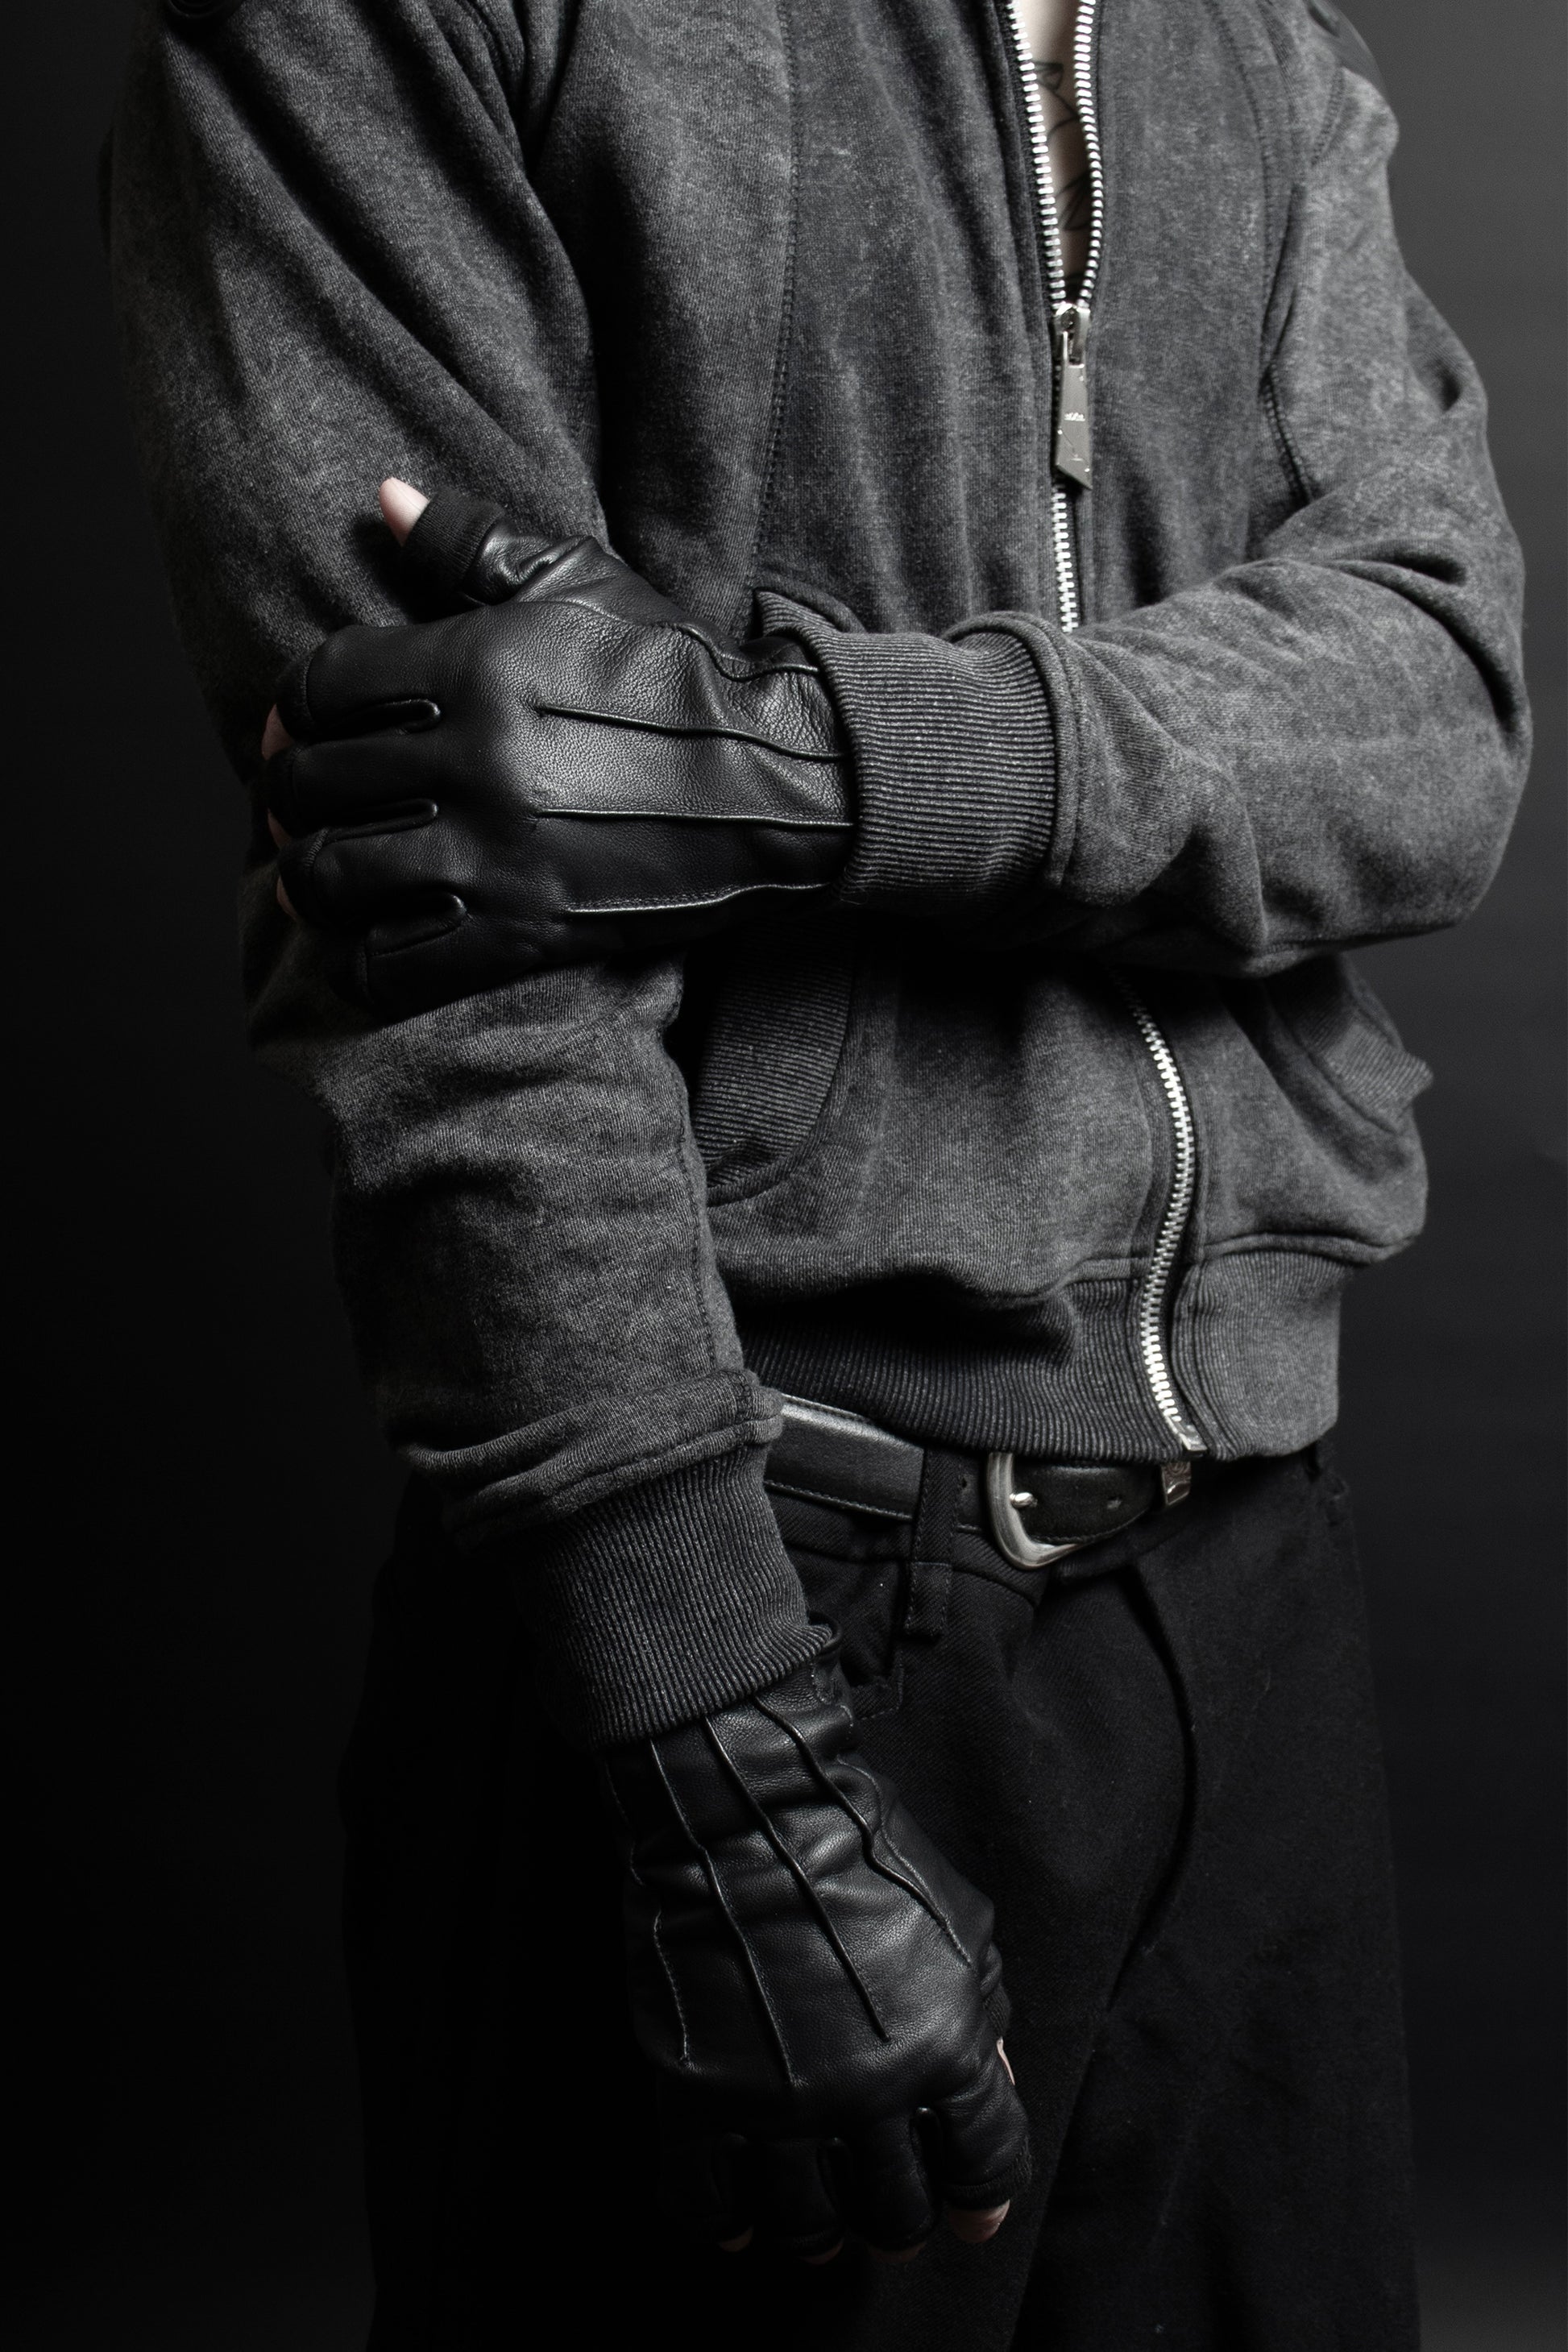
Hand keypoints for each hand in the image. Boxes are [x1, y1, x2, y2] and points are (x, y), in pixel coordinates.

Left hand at [264, 481, 851, 1015]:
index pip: (322, 683)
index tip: (297, 726)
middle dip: (290, 793)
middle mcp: (475, 761)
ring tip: (314, 876)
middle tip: (302, 804)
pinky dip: (363, 964)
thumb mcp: (585, 585)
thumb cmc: (678, 677)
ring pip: (332, 877)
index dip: (291, 707)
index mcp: (477, 666)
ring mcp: (497, 854)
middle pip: (311, 781)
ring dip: (306, 880)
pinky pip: (397, 968)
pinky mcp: (526, 933)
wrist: (781, 783)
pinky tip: (368, 946)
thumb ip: (475, 544)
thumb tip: (385, 497)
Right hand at [600, 1658, 1028, 2263]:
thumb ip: (984, 2014)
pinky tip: (737, 2220)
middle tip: (886, 2215)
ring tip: (818, 2226)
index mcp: (944, 2049)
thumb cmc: (863, 1856)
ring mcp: (776, 2099)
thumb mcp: (962, 1927)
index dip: (984, 2200)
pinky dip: (724, 2224)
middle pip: (895, 2213)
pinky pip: (706, 2202)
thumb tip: (994, 2088)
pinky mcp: (697, 2094)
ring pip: (806, 2226)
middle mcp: (866, 2090)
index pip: (985, 2166)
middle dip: (899, 2222)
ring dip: (819, 2234)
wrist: (750, 1811)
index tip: (972, 2216)